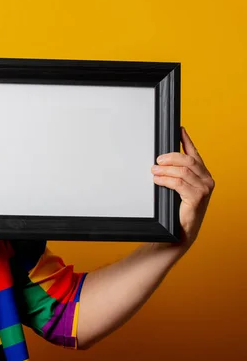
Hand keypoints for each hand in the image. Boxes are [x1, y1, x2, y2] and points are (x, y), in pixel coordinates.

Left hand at [151, 127, 214, 248]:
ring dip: (165, 169)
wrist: (178, 232)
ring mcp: (204, 189)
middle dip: (170, 157)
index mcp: (202, 175)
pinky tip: (157, 179)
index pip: (194, 153)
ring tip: (153, 170)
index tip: (179, 129)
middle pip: (188, 160)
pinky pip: (179, 183)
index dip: (186, 140)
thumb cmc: (175, 210)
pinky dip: (166, 179)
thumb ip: (173, 174)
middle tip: (156, 160)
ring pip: (182, 171)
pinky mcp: (197, 198)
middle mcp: (207, 180)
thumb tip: (158, 161)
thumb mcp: (176, 188)